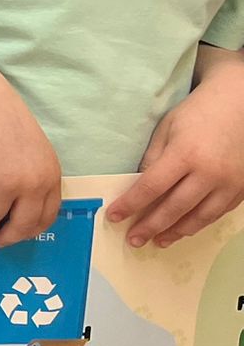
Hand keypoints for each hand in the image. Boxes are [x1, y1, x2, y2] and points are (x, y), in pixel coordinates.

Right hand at [0, 67, 60, 246]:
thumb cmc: (4, 120)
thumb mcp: (33, 149)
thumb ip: (34, 175)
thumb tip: (22, 202)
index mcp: (50, 175)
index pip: (46, 215)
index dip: (30, 230)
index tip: (18, 235)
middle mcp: (32, 183)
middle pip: (22, 224)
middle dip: (8, 238)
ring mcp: (5, 182)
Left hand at [110, 81, 243, 247]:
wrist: (240, 104)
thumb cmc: (198, 113)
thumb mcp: (167, 128)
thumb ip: (154, 158)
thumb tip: (141, 187)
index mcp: (184, 154)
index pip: (151, 187)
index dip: (131, 205)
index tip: (114, 217)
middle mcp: (208, 173)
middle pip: (174, 208)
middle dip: (151, 226)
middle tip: (134, 240)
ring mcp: (229, 184)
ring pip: (199, 217)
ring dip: (176, 232)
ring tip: (158, 241)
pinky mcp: (243, 189)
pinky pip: (218, 213)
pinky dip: (199, 224)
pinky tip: (185, 229)